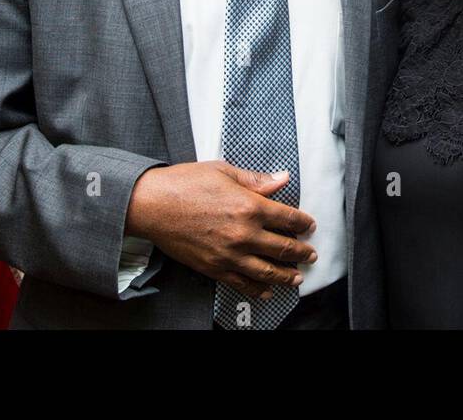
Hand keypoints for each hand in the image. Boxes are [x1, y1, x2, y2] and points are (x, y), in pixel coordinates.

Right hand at [124, 160, 316, 301]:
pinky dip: (258, 290)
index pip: (288, 218)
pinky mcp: (214, 268)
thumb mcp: (224, 171)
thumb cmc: (184, 184)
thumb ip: (256, 180)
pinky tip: (267, 291)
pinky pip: (242, 283)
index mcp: (249, 206)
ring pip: (268, 271)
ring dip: (287, 275)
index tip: (309, 226)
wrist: (151, 204)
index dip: (303, 223)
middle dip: (302, 252)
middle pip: (283, 247)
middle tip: (310, 254)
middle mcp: (243, 233)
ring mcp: (229, 254)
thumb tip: (282, 178)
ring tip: (297, 277)